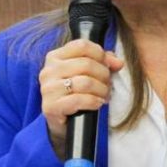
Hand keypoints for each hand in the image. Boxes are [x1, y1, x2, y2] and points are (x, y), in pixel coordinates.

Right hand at [39, 39, 123, 155]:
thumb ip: (102, 62)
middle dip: (103, 75)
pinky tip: (97, 103)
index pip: (82, 45)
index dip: (100, 54)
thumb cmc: (74, 92)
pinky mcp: (50, 106)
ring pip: (85, 82)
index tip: (107, 64)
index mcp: (55, 57)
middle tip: (108, 84)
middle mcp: (48, 71)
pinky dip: (94, 101)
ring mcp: (48, 89)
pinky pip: (79, 100)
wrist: (61, 121)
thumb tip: (118, 62)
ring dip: (101, 90)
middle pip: (86, 64)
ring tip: (104, 95)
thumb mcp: (86, 73)